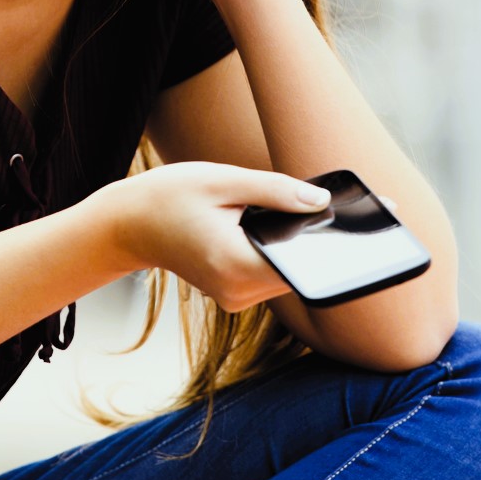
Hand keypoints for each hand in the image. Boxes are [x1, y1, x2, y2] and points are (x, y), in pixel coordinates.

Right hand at [92, 161, 330, 311]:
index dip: (330, 244)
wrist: (128, 223)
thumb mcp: (224, 182)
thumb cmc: (169, 196)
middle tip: (329, 203)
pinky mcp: (234, 293)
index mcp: (234, 264)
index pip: (301, 265)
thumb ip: (276, 191)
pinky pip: (271, 273)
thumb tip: (322, 201)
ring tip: (289, 211)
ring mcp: (234, 297)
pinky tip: (272, 226)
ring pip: (287, 273)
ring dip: (295, 245)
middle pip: (297, 270)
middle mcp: (237, 292)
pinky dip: (278, 251)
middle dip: (312, 239)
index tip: (352, 221)